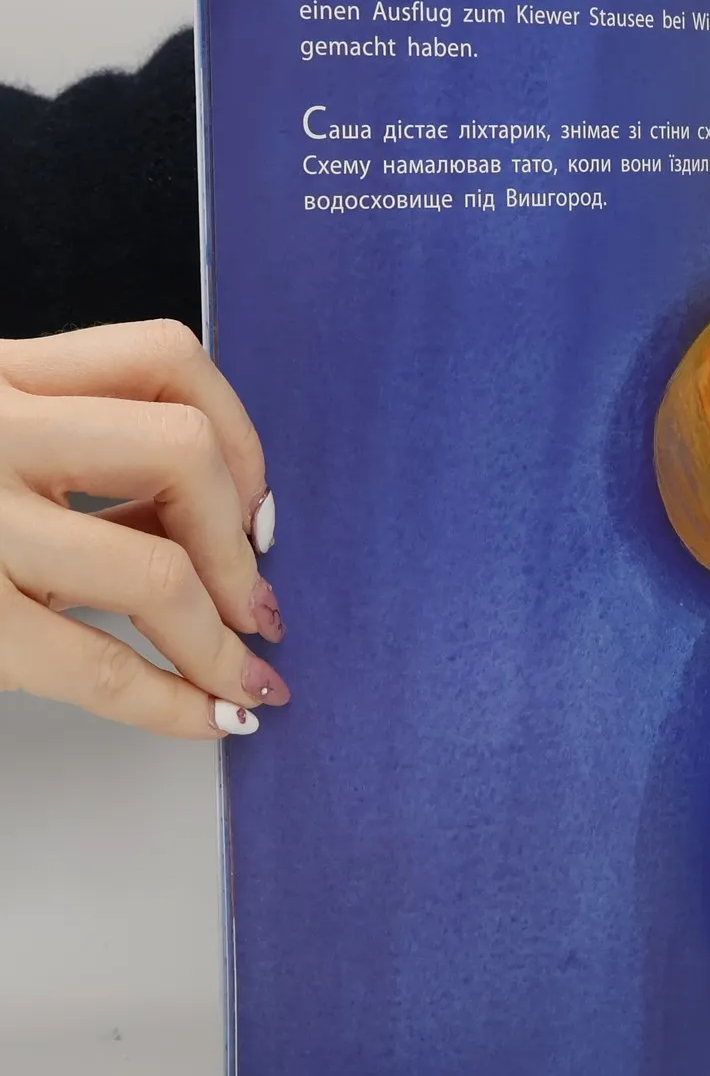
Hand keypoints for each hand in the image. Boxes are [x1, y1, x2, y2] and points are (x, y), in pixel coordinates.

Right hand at [0, 321, 285, 738]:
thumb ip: (85, 467)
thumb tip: (226, 530)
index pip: (166, 358)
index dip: (243, 436)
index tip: (258, 508)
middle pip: (185, 450)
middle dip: (239, 542)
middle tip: (257, 602)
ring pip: (154, 565)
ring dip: (219, 633)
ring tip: (239, 673)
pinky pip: (95, 664)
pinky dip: (174, 701)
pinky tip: (206, 717)